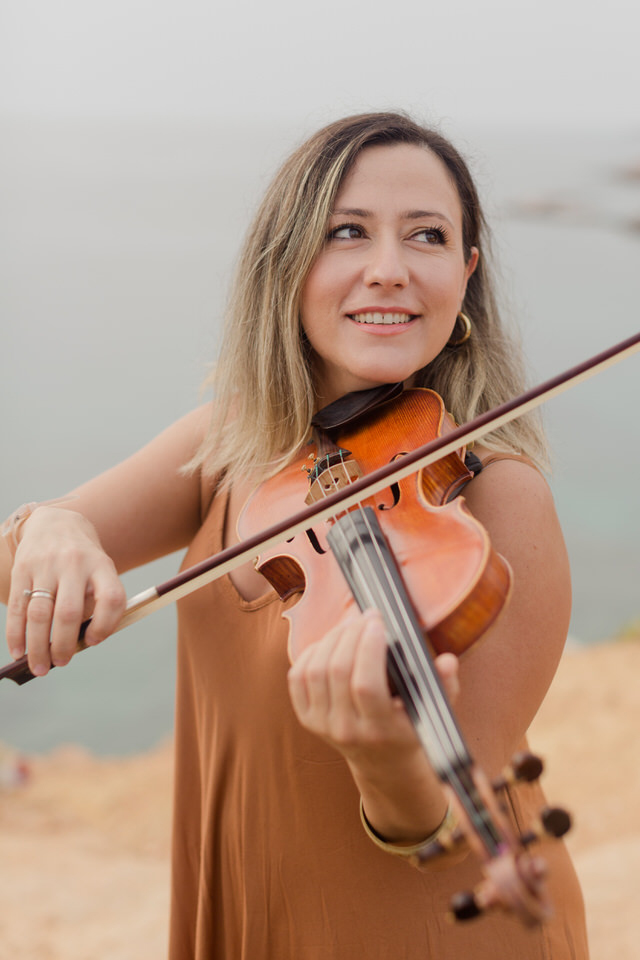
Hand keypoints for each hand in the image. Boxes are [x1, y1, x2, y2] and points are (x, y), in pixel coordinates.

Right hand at [6, 507, 125, 675]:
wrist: (57, 523)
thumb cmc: (83, 560)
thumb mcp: (100, 572)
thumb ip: (94, 604)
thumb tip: (80, 644)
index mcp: (101, 565)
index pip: (111, 598)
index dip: (105, 625)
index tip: (93, 641)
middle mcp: (74, 563)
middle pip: (68, 612)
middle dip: (63, 644)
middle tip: (61, 663)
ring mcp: (45, 565)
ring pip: (39, 613)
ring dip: (38, 646)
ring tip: (40, 666)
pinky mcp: (22, 568)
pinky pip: (17, 607)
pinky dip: (16, 634)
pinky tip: (19, 651)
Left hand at [287, 608, 458, 766]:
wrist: (381, 762)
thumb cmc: (410, 727)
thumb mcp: (433, 711)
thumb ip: (444, 685)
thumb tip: (447, 661)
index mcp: (379, 730)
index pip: (365, 686)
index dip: (368, 648)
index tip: (378, 622)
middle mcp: (346, 730)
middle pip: (337, 672)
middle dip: (351, 635)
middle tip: (366, 617)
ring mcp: (321, 725)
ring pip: (315, 670)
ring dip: (332, 639)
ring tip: (351, 625)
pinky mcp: (305, 717)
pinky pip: (298, 676)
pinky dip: (312, 652)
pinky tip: (331, 642)